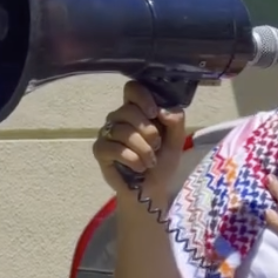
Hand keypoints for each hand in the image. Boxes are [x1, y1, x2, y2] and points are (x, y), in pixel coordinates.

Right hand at [92, 81, 186, 198]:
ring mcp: (107, 133)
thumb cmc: (162, 162)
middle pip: (128, 111)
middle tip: (156, 146)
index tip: (154, 113)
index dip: (143, 97)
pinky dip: (132, 159)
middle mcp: (119, 117)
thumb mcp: (176, 140)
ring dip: (143, 150)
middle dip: (149, 131)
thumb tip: (162, 111)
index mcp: (138, 110)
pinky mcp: (100, 150)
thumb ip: (176, 120)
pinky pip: (114, 148)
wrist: (152, 189)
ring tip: (150, 162)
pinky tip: (139, 168)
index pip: (133, 89)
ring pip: (122, 131)